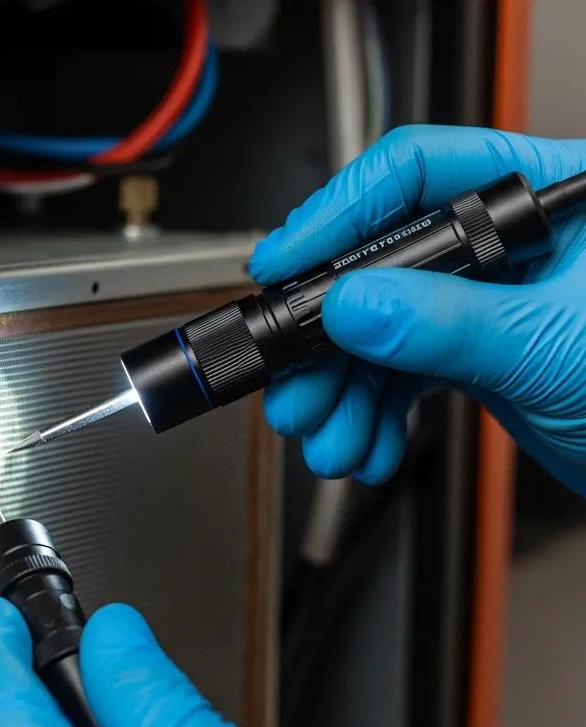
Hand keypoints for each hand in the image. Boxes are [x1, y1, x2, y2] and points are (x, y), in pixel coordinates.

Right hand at [249, 125, 585, 494]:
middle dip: (330, 340)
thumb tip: (357, 302)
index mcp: (548, 197)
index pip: (420, 173)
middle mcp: (508, 243)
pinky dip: (374, 414)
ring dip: (344, 393)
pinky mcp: (473, 351)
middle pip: (382, 265)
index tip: (286, 262)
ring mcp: (486, 299)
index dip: (340, 213)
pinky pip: (400, 374)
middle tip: (296, 384)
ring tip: (331, 436)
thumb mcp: (551, 345)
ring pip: (381, 332)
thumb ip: (449, 322)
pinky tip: (367, 443)